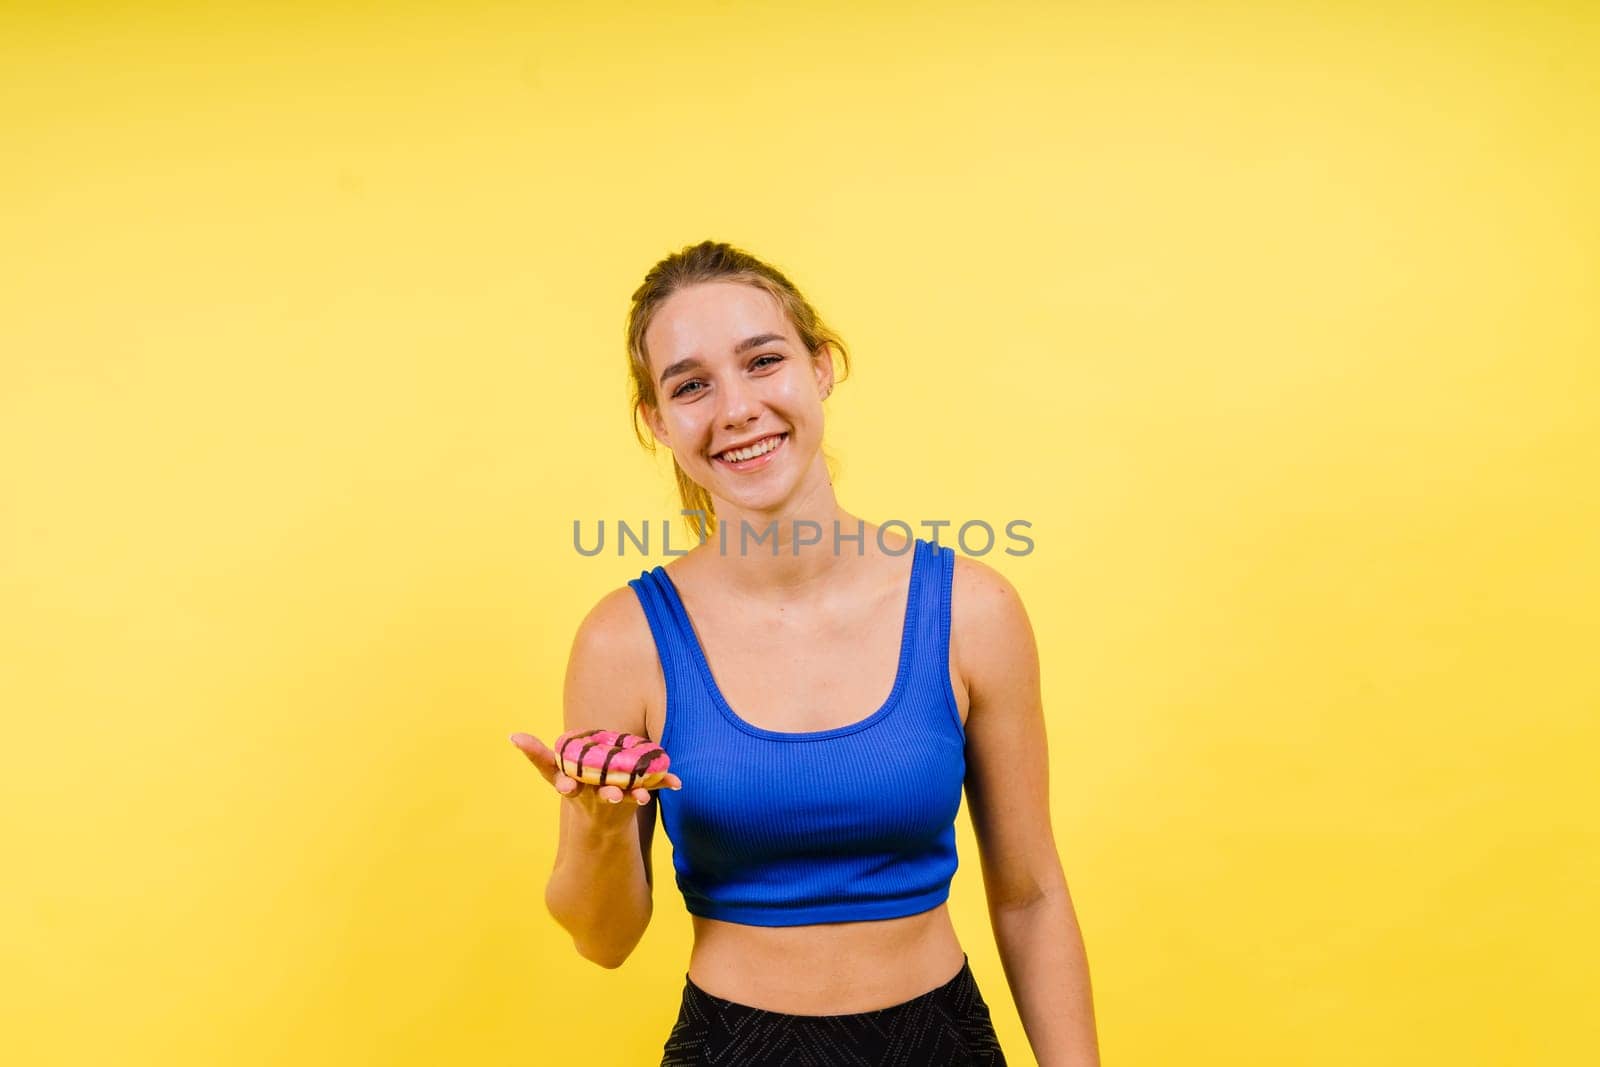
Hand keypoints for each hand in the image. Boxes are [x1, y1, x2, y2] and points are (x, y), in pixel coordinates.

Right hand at [508, 732, 681, 809]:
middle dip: (608, 795)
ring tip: (644, 796)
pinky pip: (651, 788)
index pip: (566, 786)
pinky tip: (677, 782)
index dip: (566, 785)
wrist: (600, 822)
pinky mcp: (636, 797)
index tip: (568, 786)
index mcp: (573, 788)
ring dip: (637, 795)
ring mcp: (617, 799)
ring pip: (628, 798)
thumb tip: (513, 736)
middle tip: (613, 795)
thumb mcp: (553, 773)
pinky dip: (664, 783)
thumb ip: (536, 754)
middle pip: (601, 796)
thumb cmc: (575, 787)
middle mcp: (594, 796)